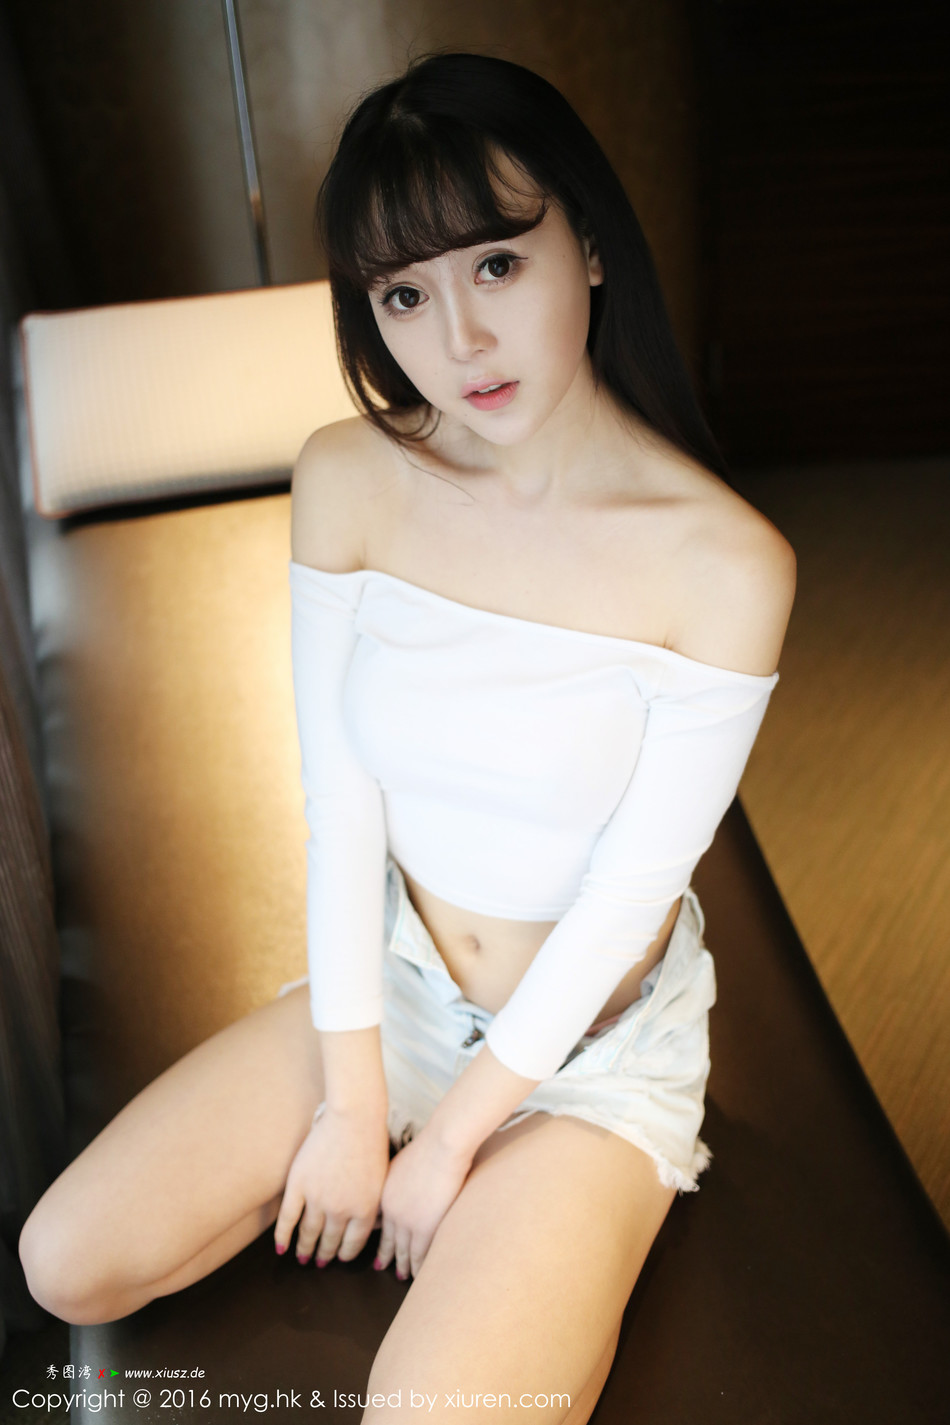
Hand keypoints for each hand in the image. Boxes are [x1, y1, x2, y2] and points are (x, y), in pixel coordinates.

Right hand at [274, 1104, 389, 1265]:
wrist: (355, 1118)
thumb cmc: (373, 1143)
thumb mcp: (382, 1181)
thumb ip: (373, 1205)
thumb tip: (370, 1227)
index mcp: (364, 1211)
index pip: (352, 1244)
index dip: (344, 1254)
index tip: (339, 1258)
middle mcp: (341, 1210)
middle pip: (329, 1241)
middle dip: (324, 1255)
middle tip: (319, 1262)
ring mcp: (317, 1198)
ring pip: (308, 1233)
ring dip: (304, 1249)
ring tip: (301, 1258)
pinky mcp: (298, 1184)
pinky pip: (287, 1218)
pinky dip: (283, 1235)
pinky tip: (281, 1248)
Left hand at [375, 1128, 472, 1280]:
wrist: (442, 1146)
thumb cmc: (429, 1147)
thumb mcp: (402, 1163)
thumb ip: (396, 1181)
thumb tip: (397, 1189)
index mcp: (383, 1195)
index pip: (378, 1224)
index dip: (379, 1238)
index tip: (377, 1248)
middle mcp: (390, 1211)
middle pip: (387, 1241)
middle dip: (385, 1256)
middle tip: (382, 1267)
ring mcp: (406, 1222)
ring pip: (402, 1252)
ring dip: (402, 1266)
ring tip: (403, 1276)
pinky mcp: (424, 1229)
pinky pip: (418, 1256)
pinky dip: (418, 1268)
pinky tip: (418, 1275)